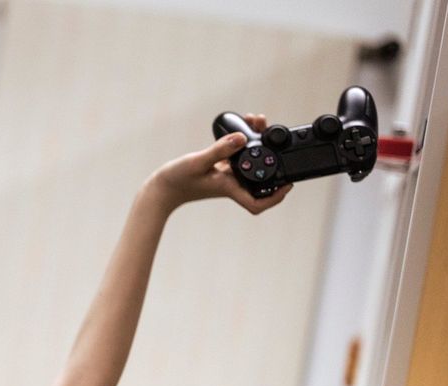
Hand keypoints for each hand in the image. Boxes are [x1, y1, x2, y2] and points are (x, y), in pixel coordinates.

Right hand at [145, 113, 292, 214]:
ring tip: (257, 122)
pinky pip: (237, 158)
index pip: (258, 202)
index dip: (277, 196)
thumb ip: (220, 149)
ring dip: (257, 145)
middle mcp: (231, 184)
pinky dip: (242, 144)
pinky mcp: (218, 170)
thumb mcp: (198, 162)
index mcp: (230, 188)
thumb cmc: (176, 181)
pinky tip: (241, 131)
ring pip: (250, 164)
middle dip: (271, 157)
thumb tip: (243, 137)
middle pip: (260, 177)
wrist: (159, 189)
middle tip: (273, 135)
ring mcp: (225, 177)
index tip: (288, 183)